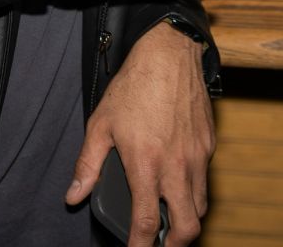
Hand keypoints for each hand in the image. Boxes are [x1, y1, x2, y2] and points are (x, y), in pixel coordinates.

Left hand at [65, 23, 212, 245]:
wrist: (170, 54)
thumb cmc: (134, 86)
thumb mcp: (100, 125)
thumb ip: (87, 165)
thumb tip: (74, 196)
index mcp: (146, 165)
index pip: (147, 224)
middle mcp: (176, 166)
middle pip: (188, 227)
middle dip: (175, 244)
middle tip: (160, 245)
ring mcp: (197, 156)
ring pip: (200, 205)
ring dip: (187, 219)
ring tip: (171, 220)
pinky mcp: (209, 144)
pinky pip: (205, 178)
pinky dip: (194, 190)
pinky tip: (179, 181)